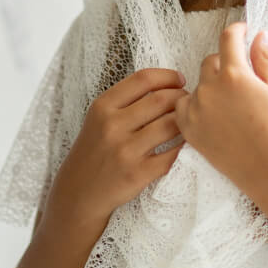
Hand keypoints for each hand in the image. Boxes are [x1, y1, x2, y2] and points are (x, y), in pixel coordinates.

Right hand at [47, 66, 188, 223]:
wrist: (79, 191)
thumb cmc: (96, 150)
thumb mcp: (99, 118)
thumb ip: (126, 100)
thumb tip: (168, 85)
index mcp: (103, 106)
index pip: (143, 79)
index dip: (168, 76)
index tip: (180, 80)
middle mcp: (112, 126)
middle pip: (161, 99)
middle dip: (182, 97)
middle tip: (188, 102)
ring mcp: (125, 151)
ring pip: (171, 125)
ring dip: (186, 121)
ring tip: (188, 121)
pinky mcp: (138, 174)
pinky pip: (172, 154)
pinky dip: (183, 146)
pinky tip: (182, 143)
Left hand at [174, 22, 267, 197]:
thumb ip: (264, 59)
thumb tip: (258, 36)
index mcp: (235, 74)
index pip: (228, 39)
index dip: (237, 30)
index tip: (242, 31)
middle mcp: (210, 88)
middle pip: (210, 61)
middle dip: (226, 63)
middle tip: (242, 78)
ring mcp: (196, 109)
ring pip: (198, 84)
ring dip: (211, 85)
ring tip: (230, 103)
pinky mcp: (189, 128)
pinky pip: (184, 105)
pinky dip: (195, 104)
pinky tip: (212, 113)